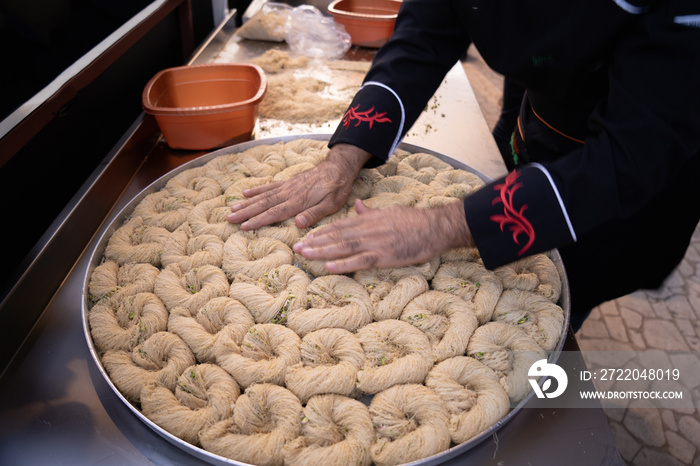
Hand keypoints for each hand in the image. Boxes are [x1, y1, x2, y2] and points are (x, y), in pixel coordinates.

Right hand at [226, 144, 371, 229]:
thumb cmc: (336, 189)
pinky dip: (256, 190)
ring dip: (247, 203)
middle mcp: (289, 193)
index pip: (275, 213)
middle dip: (246, 212)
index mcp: (299, 201)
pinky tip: (245, 193)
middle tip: (229, 219)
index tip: (244, 226)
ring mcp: (287, 186)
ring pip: (263, 196)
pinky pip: (269, 186)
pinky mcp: (288, 182)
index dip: (259, 220)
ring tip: (232, 209)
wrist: (338, 168)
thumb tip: (299, 223)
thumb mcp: (332, 204)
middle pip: (264, 204)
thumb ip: (315, 213)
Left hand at [293, 198, 474, 273]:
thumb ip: (370, 212)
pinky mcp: (385, 256)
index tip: (306, 236)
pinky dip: (343, 264)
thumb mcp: (390, 211)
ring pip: (343, 247)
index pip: (340, 226)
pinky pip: (360, 260)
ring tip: (305, 255)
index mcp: (369, 220)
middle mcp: (368, 230)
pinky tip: (328, 267)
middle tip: (296, 248)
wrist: (435, 227)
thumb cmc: (415, 220)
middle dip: (315, 242)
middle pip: (336, 236)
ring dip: (322, 251)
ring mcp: (376, 243)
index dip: (321, 232)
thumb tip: (357, 206)